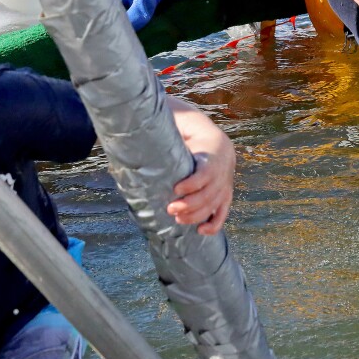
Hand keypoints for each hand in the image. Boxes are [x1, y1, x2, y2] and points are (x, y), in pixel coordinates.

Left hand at [166, 100, 235, 235]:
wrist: (217, 145)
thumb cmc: (191, 138)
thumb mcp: (182, 130)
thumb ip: (164, 130)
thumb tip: (133, 127)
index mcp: (212, 154)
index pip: (206, 172)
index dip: (192, 183)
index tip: (175, 188)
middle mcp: (222, 172)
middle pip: (209, 193)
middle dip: (190, 203)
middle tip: (170, 208)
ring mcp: (225, 185)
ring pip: (214, 204)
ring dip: (196, 214)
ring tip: (177, 218)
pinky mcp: (224, 196)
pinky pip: (222, 213)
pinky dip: (214, 224)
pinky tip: (201, 231)